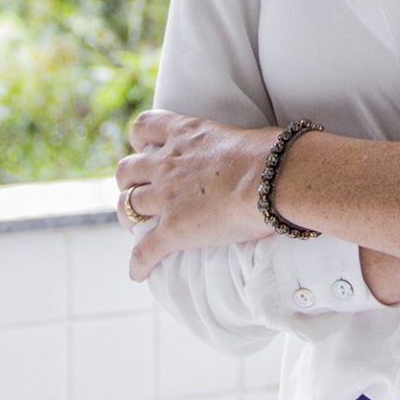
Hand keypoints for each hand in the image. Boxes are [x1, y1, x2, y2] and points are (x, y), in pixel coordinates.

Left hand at [116, 110, 279, 281]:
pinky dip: (139, 263)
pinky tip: (139, 272)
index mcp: (185, 134)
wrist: (271, 178)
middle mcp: (168, 163)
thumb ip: (235, 142)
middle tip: (140, 192)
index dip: (139, 140)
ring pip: (128, 206)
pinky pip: (144, 251)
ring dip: (128, 217)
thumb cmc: (272, 154)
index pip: (145, 127)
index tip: (145, 148)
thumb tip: (264, 150)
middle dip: (128, 182)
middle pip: (127, 170)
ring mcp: (166, 197)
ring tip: (137, 227)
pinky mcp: (172, 230)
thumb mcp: (244, 133)